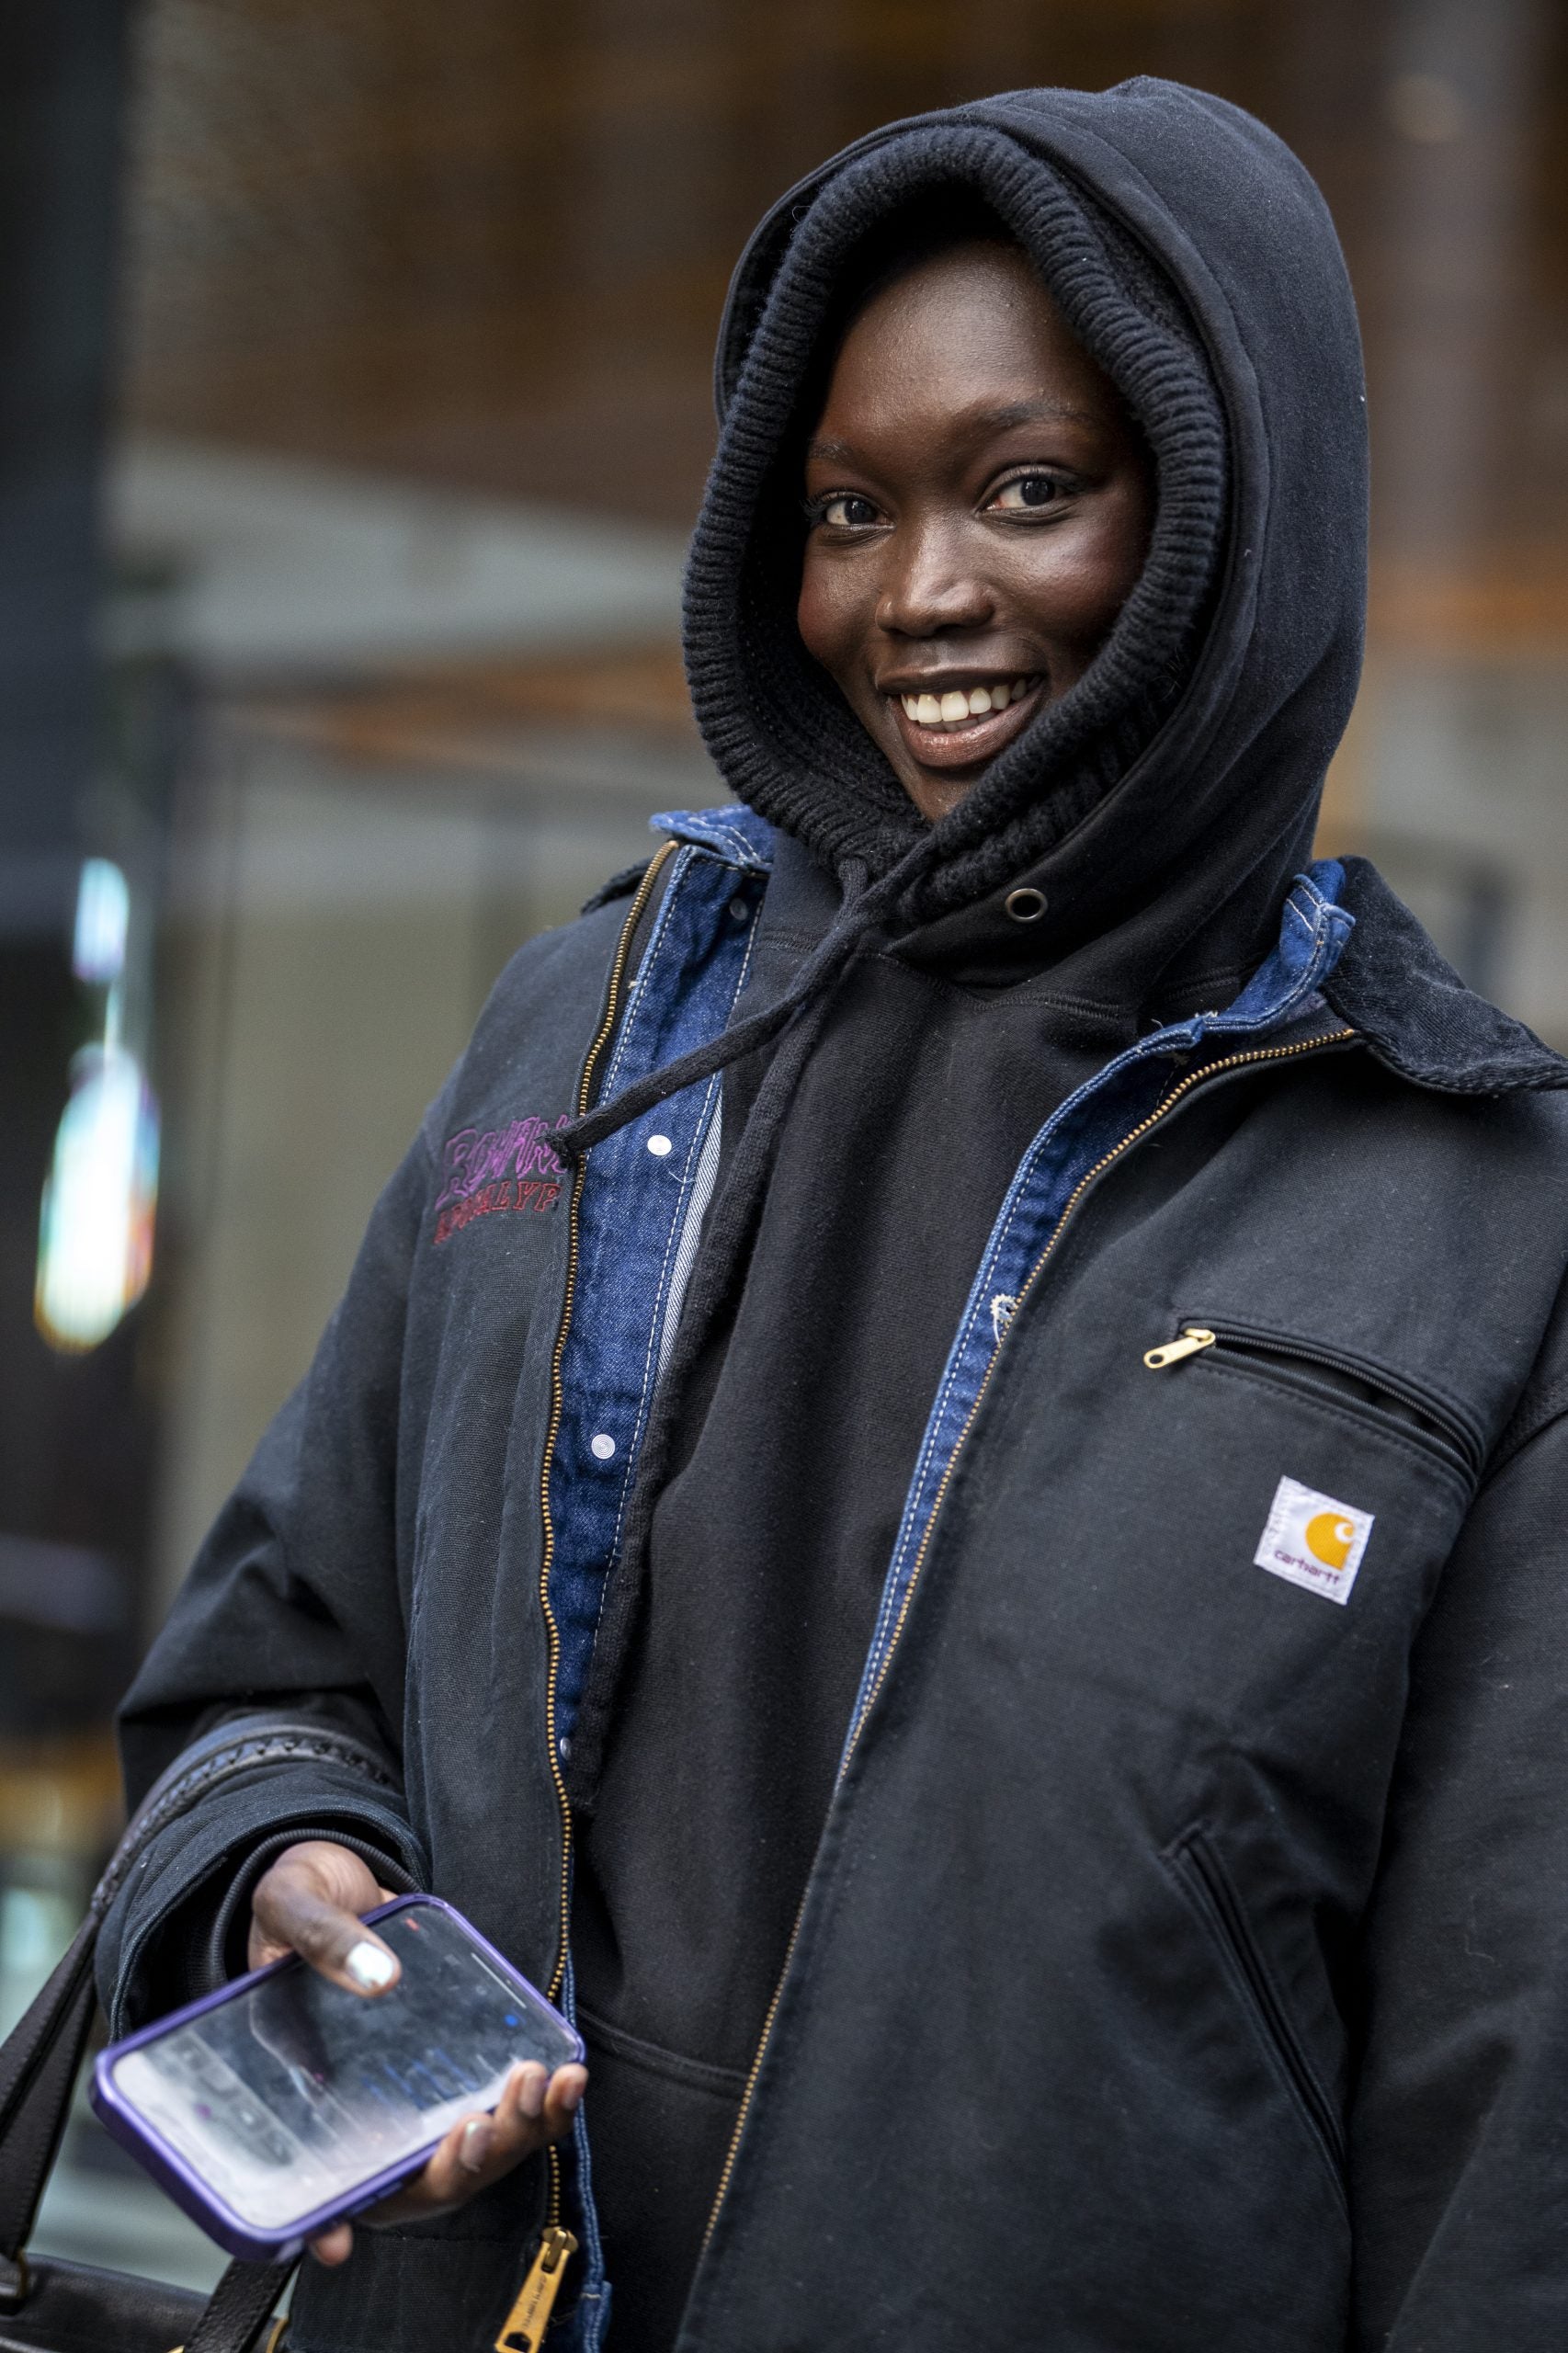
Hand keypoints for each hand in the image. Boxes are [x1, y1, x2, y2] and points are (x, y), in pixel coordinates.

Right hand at [247, 1840, 586, 2265]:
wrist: (342, 1880)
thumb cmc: (297, 1907)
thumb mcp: (289, 1908)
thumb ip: (323, 1940)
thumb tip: (378, 1975)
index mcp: (308, 2100)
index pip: (316, 2184)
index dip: (327, 2221)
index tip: (334, 2239)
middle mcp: (367, 2119)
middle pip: (416, 2182)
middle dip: (457, 2166)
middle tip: (477, 2124)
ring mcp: (419, 2104)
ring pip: (472, 2157)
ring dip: (512, 2136)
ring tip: (539, 2084)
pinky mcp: (461, 2075)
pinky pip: (506, 2110)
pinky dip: (542, 2107)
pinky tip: (566, 2077)